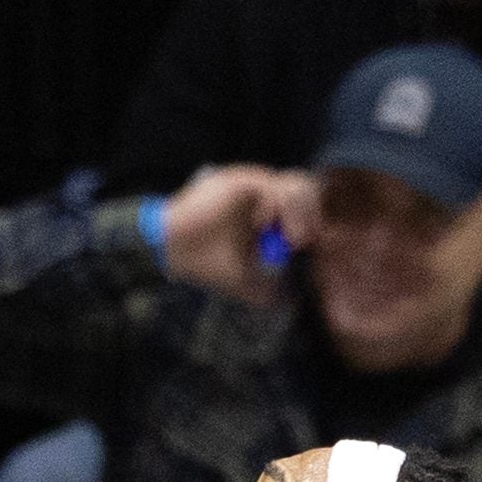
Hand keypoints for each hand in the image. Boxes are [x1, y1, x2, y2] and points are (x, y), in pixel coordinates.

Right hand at [160, 166, 315, 305]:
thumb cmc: (202, 260)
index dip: (311, 220)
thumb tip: (290, 300)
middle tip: (301, 241)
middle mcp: (261, 195)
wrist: (170, 250)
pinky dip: (275, 205)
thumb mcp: (243, 278)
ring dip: (298, 211)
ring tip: (290, 236)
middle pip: (306, 189)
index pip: (304, 205)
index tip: (305, 244)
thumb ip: (266, 285)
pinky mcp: (238, 181)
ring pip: (295, 184)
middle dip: (310, 216)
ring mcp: (250, 185)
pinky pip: (272, 185)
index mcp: (264, 212)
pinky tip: (262, 224)